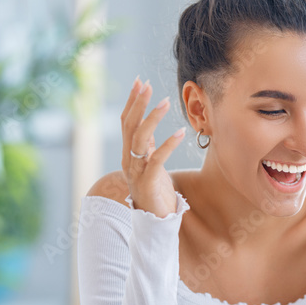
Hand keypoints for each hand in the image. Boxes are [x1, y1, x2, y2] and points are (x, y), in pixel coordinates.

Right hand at [120, 77, 185, 217]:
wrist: (153, 222)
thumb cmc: (154, 192)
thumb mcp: (150, 163)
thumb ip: (147, 146)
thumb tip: (148, 124)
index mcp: (128, 154)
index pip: (126, 122)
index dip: (132, 102)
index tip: (140, 82)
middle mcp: (128, 160)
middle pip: (129, 126)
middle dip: (137, 103)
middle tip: (147, 85)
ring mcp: (136, 171)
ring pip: (139, 140)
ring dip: (152, 119)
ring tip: (165, 102)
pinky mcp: (148, 182)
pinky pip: (156, 159)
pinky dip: (168, 145)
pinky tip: (179, 132)